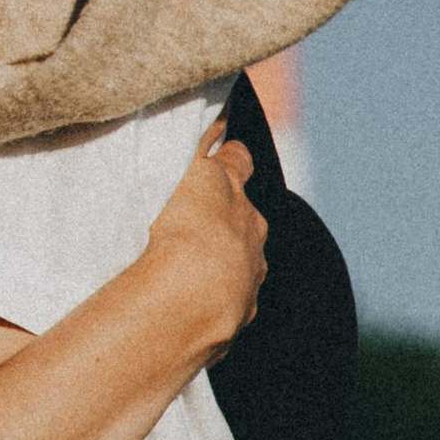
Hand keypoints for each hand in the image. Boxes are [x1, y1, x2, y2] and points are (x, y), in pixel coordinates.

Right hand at [144, 117, 264, 359]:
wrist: (192, 298)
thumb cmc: (186, 230)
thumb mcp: (191, 177)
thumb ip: (202, 155)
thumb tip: (220, 128)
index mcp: (237, 195)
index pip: (239, 162)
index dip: (231, 156)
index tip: (224, 151)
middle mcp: (253, 232)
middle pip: (245, 216)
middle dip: (228, 215)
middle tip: (194, 220)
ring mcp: (252, 275)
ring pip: (244, 259)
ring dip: (224, 259)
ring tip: (189, 267)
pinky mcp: (242, 312)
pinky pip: (232, 298)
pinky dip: (218, 296)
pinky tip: (192, 301)